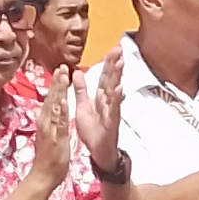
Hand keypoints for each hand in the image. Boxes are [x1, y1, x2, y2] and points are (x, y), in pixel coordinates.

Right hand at [23, 74, 73, 185]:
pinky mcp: (57, 138)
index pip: (51, 99)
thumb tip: (49, 110)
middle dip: (57, 82)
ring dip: (59, 91)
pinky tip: (65, 100)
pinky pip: (60, 123)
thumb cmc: (48, 157)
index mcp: (45, 121)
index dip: (56, 84)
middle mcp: (45, 122)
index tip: (61, 70)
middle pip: (52, 99)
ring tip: (64, 75)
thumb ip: (49, 121)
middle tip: (62, 66)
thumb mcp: (49, 134)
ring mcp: (50, 129)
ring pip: (55, 106)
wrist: (43, 175)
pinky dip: (63, 111)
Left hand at [69, 53, 129, 177]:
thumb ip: (81, 90)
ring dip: (118, 76)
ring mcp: (111, 110)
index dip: (108, 62)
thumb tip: (77, 72)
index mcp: (100, 97)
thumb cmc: (92, 130)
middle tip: (119, 47)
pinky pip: (114, 108)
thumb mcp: (83, 106)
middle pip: (111, 79)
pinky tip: (119, 88)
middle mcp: (108, 101)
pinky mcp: (112, 121)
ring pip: (114, 90)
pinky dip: (116, 98)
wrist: (97, 151)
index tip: (113, 48)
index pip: (104, 76)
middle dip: (115, 63)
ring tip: (121, 62)